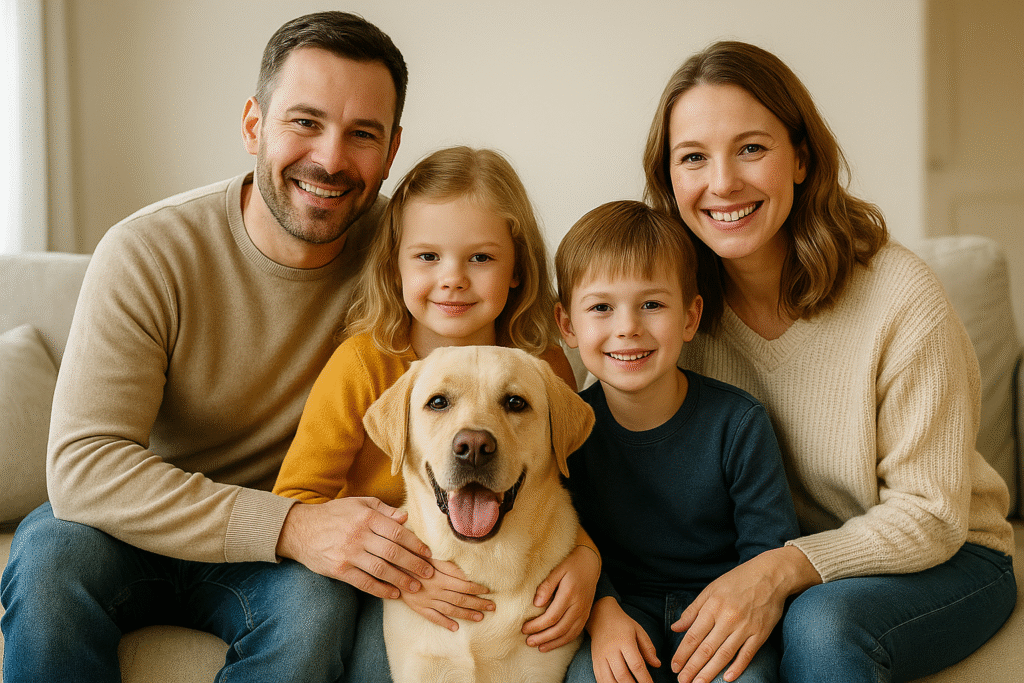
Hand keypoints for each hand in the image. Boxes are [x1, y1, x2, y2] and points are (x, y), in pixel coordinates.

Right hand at [276, 497, 434, 598]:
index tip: (428, 553)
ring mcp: (349, 554)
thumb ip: (383, 510)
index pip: (398, 532)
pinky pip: (364, 583)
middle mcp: (359, 536)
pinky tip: (393, 593)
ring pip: (381, 570)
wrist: (301, 529)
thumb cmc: (334, 514)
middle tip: (429, 573)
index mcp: (366, 517)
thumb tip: (405, 518)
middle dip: (414, 564)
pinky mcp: (339, 570)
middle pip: (393, 552)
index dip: (416, 544)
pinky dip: (381, 590)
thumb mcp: (358, 504)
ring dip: (401, 580)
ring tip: (415, 587)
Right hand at [400, 558, 494, 630]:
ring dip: (466, 614)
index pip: (464, 585)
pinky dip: (445, 623)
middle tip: (493, 607)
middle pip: (461, 599)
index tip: (488, 590)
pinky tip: (455, 628)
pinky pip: (433, 618)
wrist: (389, 567)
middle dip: (478, 603)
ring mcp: (427, 601)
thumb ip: (448, 565)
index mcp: (440, 577)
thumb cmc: (412, 557)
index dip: (477, 588)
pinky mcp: (418, 607)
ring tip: (480, 617)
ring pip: (450, 610)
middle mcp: (435, 591)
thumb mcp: (430, 556)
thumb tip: (465, 572)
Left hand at [523, 545, 600, 650]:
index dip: (537, 625)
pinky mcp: (586, 615)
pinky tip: (554, 643)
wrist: (590, 563)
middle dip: (542, 637)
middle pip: (559, 629)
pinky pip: (576, 632)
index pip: (552, 617)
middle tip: (528, 641)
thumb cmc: (571, 564)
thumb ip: (546, 586)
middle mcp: (578, 606)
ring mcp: (584, 612)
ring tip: (539, 647)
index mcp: (569, 594)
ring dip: (553, 643)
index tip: (524, 628)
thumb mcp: (557, 569)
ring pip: (569, 634)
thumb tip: (536, 604)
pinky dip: (564, 641)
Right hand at [588, 597, 658, 682]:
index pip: (636, 664)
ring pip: (609, 680)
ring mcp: (600, 657)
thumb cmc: (622, 624)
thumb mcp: (638, 631)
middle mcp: (611, 650)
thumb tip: (657, 665)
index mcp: (624, 641)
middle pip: (622, 675)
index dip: (645, 679)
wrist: (599, 616)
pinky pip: (600, 679)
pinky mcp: (594, 661)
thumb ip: (648, 648)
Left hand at [670, 546, 820, 682]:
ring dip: (710, 672)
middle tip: (682, 681)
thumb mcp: (711, 590)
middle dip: (692, 667)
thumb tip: (676, 628)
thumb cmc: (737, 580)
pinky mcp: (760, 634)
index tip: (674, 666)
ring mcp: (745, 627)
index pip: (693, 635)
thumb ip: (693, 610)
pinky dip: (737, 668)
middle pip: (706, 648)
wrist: (770, 575)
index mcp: (713, 606)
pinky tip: (726, 679)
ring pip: (724, 655)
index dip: (682, 653)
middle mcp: (728, 618)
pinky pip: (747, 655)